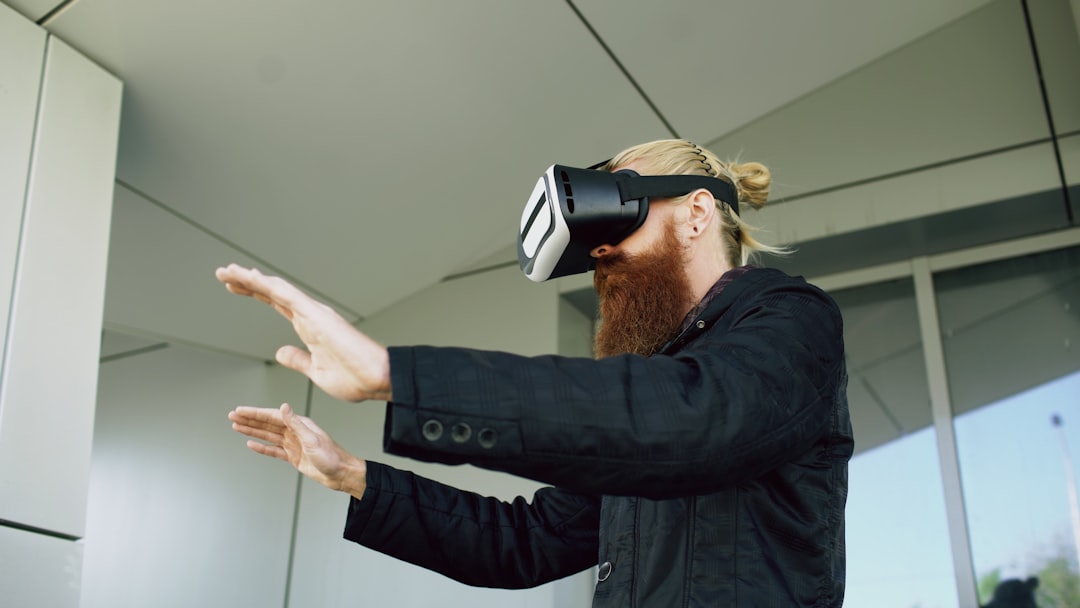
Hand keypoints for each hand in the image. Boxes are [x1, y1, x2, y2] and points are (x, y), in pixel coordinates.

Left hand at [215, 264, 390, 401]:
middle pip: (272, 292)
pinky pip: (287, 295)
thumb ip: (297, 359)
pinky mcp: (316, 316)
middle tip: (224, 273)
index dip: (255, 294)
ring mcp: (313, 313)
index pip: (277, 304)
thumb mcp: (316, 371)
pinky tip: (250, 277)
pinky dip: (267, 285)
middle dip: (247, 282)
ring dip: (250, 279)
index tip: (235, 288)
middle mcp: (310, 315)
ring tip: (228, 271)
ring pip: (276, 289)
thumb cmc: (355, 379)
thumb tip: (281, 352)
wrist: (376, 380)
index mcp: (309, 327)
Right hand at [229, 404, 366, 498]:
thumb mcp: (312, 440)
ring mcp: (294, 444)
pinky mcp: (293, 456)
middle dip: (249, 419)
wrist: (341, 474)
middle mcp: (295, 432)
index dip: (255, 413)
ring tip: (236, 426)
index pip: (273, 416)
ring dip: (252, 431)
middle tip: (232, 415)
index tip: (240, 410)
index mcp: (300, 424)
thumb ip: (296, 423)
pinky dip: (262, 447)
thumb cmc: (332, 456)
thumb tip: (284, 407)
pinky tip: (251, 444)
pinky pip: (273, 450)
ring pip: (268, 435)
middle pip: (267, 423)